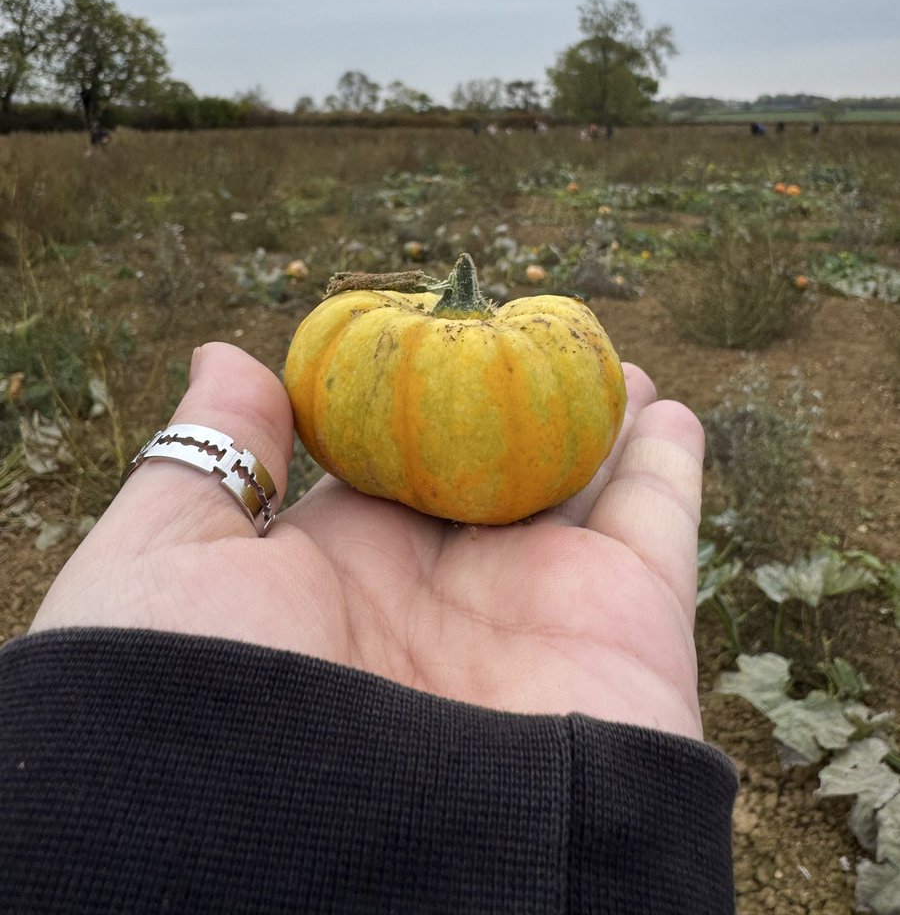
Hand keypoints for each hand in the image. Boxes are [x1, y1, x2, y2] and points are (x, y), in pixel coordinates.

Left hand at [31, 342, 705, 738]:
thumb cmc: (209, 704)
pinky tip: (669, 414)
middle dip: (516, 410)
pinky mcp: (623, 634)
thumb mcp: (165, 566)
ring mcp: (536, 615)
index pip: (391, 463)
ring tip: (616, 362)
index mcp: (339, 576)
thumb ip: (208, 460)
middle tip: (537, 337)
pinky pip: (659, 528)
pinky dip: (671, 467)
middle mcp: (442, 598)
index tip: (436, 331)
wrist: (325, 878)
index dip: (416, 396)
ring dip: (602, 424)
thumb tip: (226, 356)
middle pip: (493, 474)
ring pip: (581, 490)